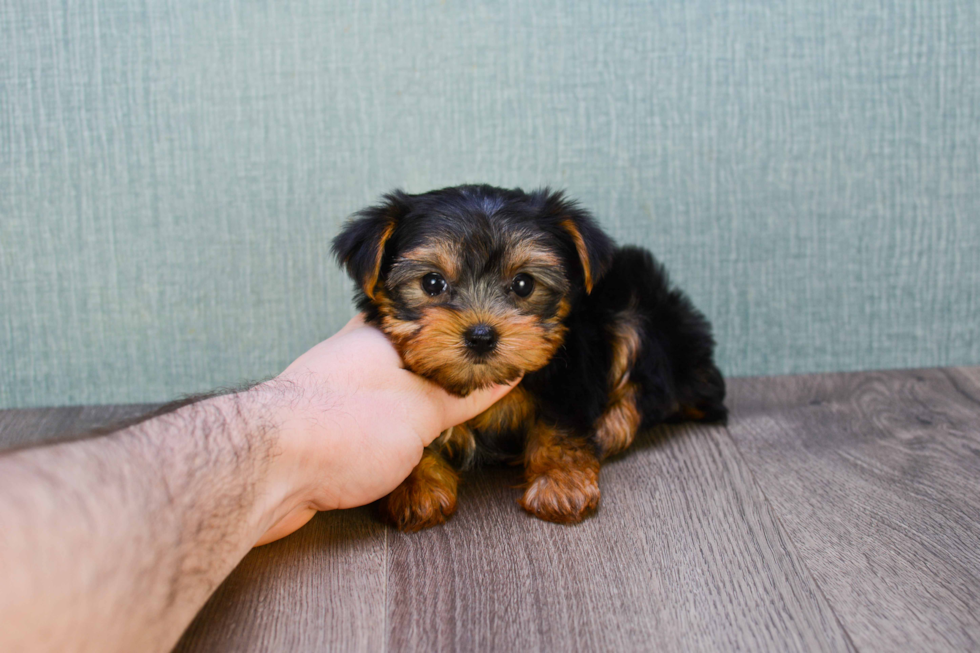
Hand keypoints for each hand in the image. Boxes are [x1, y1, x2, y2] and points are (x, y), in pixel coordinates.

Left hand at [254, 314, 519, 544]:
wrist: (264, 472)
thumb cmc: (343, 426)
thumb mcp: (422, 410)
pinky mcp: (318, 427)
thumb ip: (463, 395)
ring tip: (451, 426)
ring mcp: (332, 389)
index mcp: (378, 332)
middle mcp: (352, 353)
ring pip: (387, 387)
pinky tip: (407, 450)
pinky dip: (391, 431)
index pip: (433, 315)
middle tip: (481, 387)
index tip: (496, 349)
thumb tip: (506, 375)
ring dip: (416, 405)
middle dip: (445, 369)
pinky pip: (368, 418)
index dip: (466, 330)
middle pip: (412, 351)